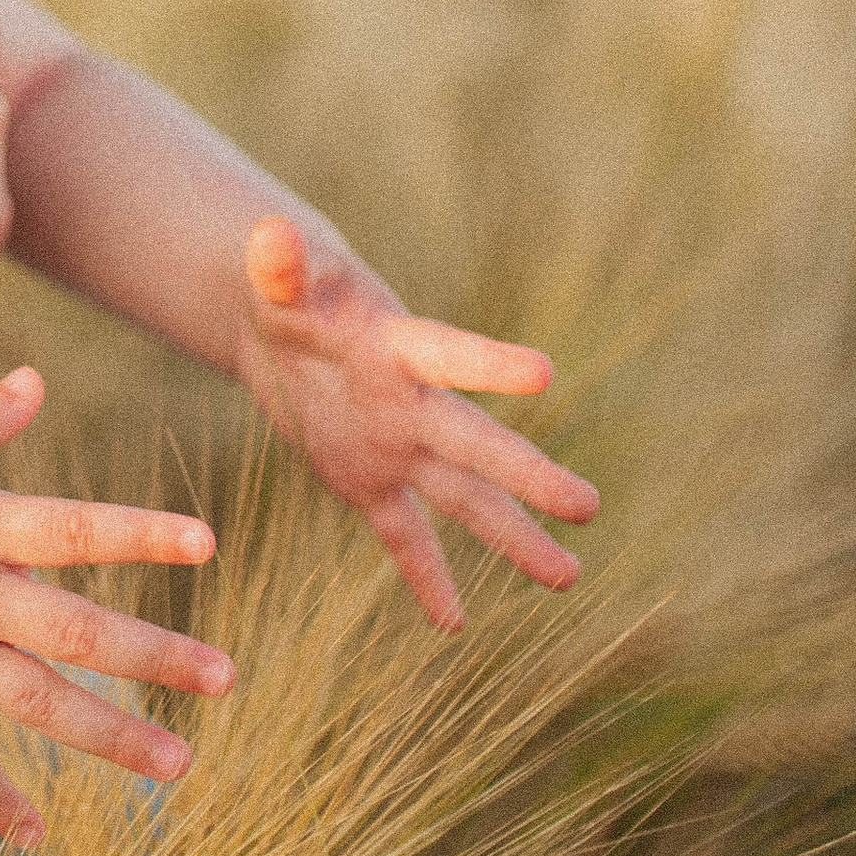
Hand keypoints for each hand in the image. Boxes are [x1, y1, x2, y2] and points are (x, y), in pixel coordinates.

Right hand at [0, 367, 231, 846]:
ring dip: (110, 737)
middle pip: (73, 631)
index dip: (137, 534)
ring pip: (35, 703)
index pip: (71, 529)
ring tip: (179, 766)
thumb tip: (37, 381)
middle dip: (154, 657)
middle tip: (226, 678)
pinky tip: (39, 838)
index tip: (207, 545)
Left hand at [235, 216, 598, 629]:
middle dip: (527, 475)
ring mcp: (398, 447)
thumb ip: (278, 263)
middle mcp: (414, 403)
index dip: (489, 364)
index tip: (545, 372)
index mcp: (401, 345)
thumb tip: (267, 230)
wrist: (290, 324)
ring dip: (512, 538)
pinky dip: (425, 577)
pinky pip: (403, 536)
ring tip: (568, 579)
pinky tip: (454, 624)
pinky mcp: (368, 481)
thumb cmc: (292, 290)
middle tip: (587, 505)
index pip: (451, 354)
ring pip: (463, 499)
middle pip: (475, 443)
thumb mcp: (278, 277)